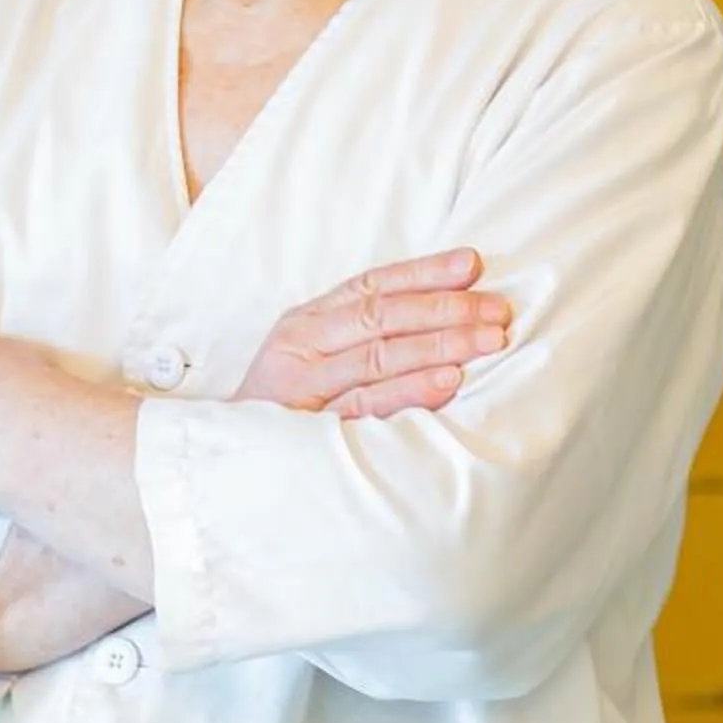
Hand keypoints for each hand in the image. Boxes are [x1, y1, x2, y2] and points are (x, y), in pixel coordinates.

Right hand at [235, 246, 512, 418]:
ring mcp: (304, 386)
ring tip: (485, 340)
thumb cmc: (280, 408)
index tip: (471, 264)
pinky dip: (410, 389)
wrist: (225, 458)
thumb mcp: (308, 358)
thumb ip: (355, 336)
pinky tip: (448, 382)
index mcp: (305, 321)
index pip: (372, 284)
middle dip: (445, 307)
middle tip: (497, 309)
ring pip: (378, 354)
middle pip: (381, 315)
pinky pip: (368, 403)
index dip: (423, 272)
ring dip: (438, 344)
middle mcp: (302, 344)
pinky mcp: (311, 428)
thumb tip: (434, 313)